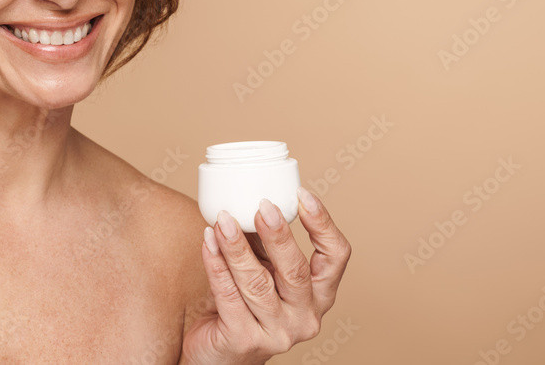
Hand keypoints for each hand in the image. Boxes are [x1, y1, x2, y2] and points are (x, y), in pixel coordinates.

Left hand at [181, 188, 350, 364]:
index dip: (323, 223)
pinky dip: (215, 264)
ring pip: (256, 283)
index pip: (336, 256)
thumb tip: (251, 197)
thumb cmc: (245, 306)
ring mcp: (277, 333)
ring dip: (237, 246)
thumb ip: (264, 244)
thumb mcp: (265, 272)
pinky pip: (228, 295)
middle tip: (261, 206)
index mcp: (319, 295)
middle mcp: (306, 317)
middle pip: (295, 271)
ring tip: (223, 219)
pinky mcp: (245, 341)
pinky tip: (208, 241)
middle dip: (277, 235)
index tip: (302, 194)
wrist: (220, 354)